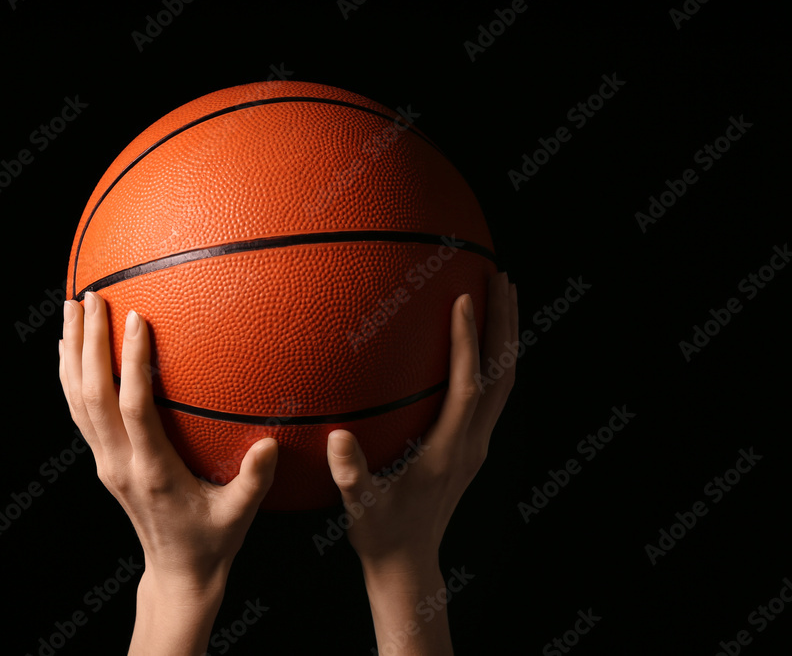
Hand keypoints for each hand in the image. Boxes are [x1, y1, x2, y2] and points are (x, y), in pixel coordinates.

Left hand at [58, 291, 278, 654]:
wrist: (176, 573)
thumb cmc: (212, 542)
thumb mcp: (239, 514)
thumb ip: (254, 479)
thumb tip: (269, 442)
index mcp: (153, 472)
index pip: (133, 408)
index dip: (130, 363)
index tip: (135, 319)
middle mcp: (120, 464)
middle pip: (91, 396)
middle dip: (88, 344)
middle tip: (90, 297)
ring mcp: (107, 463)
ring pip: (77, 401)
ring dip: (72, 353)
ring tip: (72, 308)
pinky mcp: (104, 462)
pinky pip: (79, 413)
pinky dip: (70, 376)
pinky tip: (69, 349)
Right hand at [325, 272, 516, 653]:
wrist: (410, 565)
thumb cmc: (383, 535)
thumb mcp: (361, 508)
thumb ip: (352, 474)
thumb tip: (336, 439)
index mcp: (449, 451)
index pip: (468, 387)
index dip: (468, 343)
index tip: (464, 299)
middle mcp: (472, 443)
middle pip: (503, 374)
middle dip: (506, 324)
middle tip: (502, 277)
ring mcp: (476, 445)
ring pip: (504, 382)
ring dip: (506, 337)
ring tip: (502, 295)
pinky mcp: (471, 446)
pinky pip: (491, 393)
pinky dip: (492, 358)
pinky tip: (478, 340)